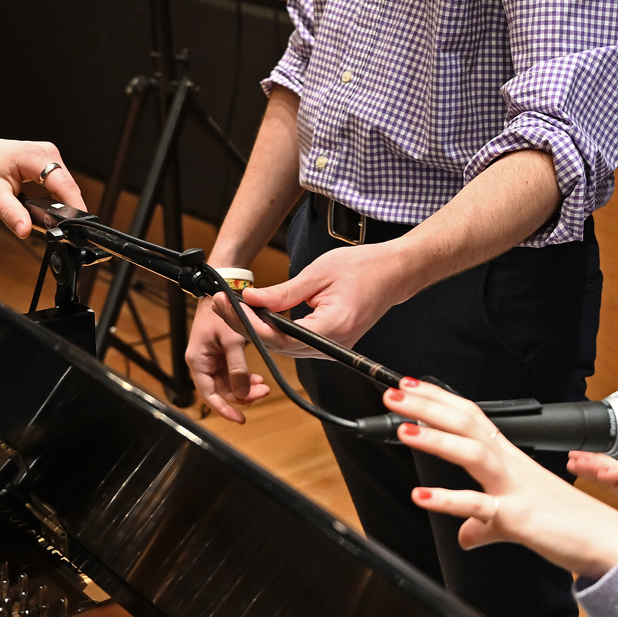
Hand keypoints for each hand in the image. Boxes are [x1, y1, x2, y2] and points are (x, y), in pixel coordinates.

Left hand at [0, 127, 84, 237]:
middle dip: (67, 210)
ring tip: (51, 221)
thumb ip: (11, 214)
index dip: (74, 207)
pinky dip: (57, 198)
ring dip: (62, 204)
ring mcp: (49, 155)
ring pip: (67, 186)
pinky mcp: (48, 162)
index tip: (76, 227)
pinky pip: (60, 183)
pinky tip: (49, 208)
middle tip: (57, 231)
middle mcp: (47, 152)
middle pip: (69, 187)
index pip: (65, 185)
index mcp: (35, 157)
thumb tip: (26, 230)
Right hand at [186, 295, 270, 422]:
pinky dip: (244, 377)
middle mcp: (203, 364)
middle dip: (241, 396)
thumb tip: (243, 393)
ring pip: (228, 384)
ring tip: (263, 386)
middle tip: (263, 392)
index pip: (209, 395)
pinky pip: (232, 373)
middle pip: (221, 391)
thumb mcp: (232, 340)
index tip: (241, 418)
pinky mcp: (221, 355)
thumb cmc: (221, 312)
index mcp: (198, 362)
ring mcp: (212, 360)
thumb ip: (237, 368)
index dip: (224, 409)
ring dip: (245, 387)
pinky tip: (257, 378)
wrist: (220, 291)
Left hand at [237, 240, 410, 354]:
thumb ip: (284, 292)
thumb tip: (252, 300)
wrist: (395, 273)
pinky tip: (257, 315)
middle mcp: (334, 346)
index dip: (253, 325)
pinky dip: (275, 330)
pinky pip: (296, 344)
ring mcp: (333, 349)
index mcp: (334, 327)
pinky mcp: (330, 345)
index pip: (283, 337)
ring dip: (258, 328)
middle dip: (247, 325)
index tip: (232, 306)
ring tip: (233, 307)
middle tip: (222, 303)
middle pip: (280, 346)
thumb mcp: (319, 273)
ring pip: (285, 347)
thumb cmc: (364, 267)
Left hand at [392, 380, 617, 580]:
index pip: (470, 417)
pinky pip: (480, 506)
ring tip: (403, 430)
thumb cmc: (566, 525)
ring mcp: (514, 488)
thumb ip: (484, 525)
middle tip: (394, 392)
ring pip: (472, 453)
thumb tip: (464, 536)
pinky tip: (422, 496)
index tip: (410, 386)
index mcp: (509, 459)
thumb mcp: (515, 522)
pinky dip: (449, 501)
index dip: (439, 399)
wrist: (606, 543)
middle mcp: (510, 465)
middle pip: (466, 423)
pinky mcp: (517, 517)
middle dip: (428, 406)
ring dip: (436, 439)